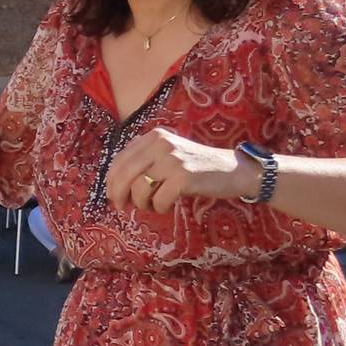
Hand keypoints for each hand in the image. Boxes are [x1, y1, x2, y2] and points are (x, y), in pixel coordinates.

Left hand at [103, 128, 256, 215]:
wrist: (234, 170)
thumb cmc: (197, 167)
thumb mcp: (168, 154)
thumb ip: (144, 161)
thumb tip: (114, 185)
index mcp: (153, 137)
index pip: (119, 160)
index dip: (111, 181)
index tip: (112, 196)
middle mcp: (161, 144)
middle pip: (123, 175)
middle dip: (118, 195)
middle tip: (123, 208)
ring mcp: (173, 159)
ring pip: (139, 189)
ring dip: (143, 204)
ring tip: (155, 205)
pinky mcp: (184, 176)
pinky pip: (159, 200)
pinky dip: (160, 208)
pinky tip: (169, 206)